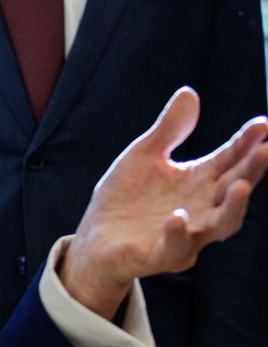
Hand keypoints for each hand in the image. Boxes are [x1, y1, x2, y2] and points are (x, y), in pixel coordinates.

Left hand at [60, 87, 267, 317]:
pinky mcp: (160, 255)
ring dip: (233, 207)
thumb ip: (169, 129)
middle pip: (234, 190)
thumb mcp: (144, 155)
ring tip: (242, 186)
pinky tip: (176, 217)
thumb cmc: (126, 196)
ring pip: (220, 225)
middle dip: (252, 171)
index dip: (247, 143)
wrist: (95, 236)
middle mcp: (201, 208)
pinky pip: (174, 247)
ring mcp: (185, 234)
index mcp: (199, 182)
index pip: (230, 160)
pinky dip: (178, 233)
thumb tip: (189, 92)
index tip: (263, 124)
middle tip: (266, 150)